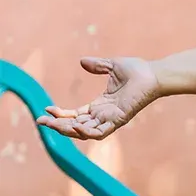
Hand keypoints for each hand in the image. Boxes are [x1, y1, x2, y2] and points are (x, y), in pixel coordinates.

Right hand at [35, 57, 159, 139]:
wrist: (154, 73)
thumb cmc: (138, 70)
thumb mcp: (112, 66)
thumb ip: (98, 66)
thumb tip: (83, 62)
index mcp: (101, 105)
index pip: (76, 115)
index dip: (61, 115)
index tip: (47, 109)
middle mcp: (104, 114)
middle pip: (76, 126)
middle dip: (58, 126)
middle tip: (41, 122)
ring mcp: (111, 119)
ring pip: (84, 132)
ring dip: (68, 130)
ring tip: (53, 124)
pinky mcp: (119, 119)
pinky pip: (101, 133)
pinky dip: (87, 133)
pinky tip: (76, 126)